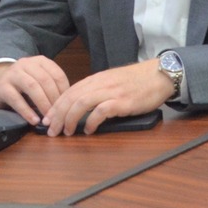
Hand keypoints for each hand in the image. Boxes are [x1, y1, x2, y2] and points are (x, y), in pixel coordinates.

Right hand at [0, 55, 71, 124]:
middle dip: (54, 99)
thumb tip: (70, 104)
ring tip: (48, 119)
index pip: (57, 75)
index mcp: (39, 61)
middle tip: (59, 115)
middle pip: (45, 80)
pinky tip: (34, 120)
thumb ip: (52, 87)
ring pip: (32, 87)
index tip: (68, 106)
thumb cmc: (22, 85)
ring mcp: (13, 74)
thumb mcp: (39, 80)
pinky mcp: (2, 86)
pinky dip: (27, 111)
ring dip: (43, 104)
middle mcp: (26, 64)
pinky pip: (16, 99)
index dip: (65, 91)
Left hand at [41, 59, 172, 136]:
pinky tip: (88, 130)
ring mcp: (112, 92)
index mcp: (97, 79)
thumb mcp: (113, 82)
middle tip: (51, 130)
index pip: (69, 91)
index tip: (48, 119)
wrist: (160, 75)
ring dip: (70, 119)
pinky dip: (91, 121)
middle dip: (57, 115)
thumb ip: (98, 91)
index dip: (55, 106)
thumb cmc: (138, 81)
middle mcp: (101, 83)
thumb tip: (81, 107)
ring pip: (81, 103)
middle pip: (71, 97)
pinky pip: (101, 111)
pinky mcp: (123, 101)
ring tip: (66, 132)